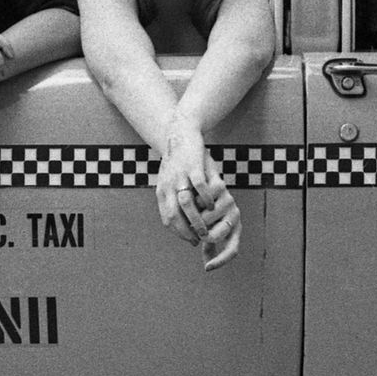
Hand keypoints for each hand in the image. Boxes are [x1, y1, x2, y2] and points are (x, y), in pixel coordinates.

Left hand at [154, 126, 242, 270]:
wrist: (179, 135)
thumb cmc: (178, 162)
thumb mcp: (170, 182)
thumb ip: (173, 201)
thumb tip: (180, 221)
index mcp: (162, 192)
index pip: (168, 220)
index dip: (180, 234)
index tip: (192, 241)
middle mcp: (168, 186)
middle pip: (175, 216)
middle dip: (188, 232)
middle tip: (200, 240)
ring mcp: (180, 177)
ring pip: (187, 205)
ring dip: (197, 220)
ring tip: (207, 229)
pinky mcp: (193, 167)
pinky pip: (200, 187)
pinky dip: (207, 199)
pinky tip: (214, 206)